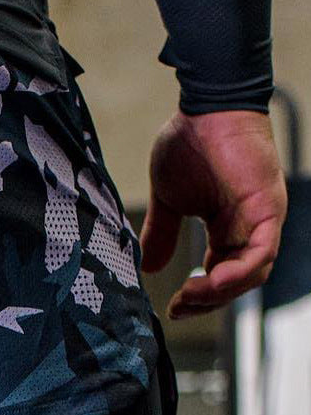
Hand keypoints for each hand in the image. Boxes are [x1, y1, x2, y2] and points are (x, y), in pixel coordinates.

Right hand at [140, 109, 286, 319]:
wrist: (205, 106)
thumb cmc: (189, 142)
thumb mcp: (167, 198)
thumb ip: (161, 232)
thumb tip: (146, 266)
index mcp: (228, 226)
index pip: (221, 274)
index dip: (199, 296)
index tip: (172, 306)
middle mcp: (249, 227)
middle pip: (238, 282)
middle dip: (208, 302)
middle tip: (179, 308)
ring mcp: (262, 219)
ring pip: (253, 273)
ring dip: (221, 292)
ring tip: (189, 297)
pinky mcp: (267, 208)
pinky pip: (261, 252)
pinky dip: (238, 272)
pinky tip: (209, 280)